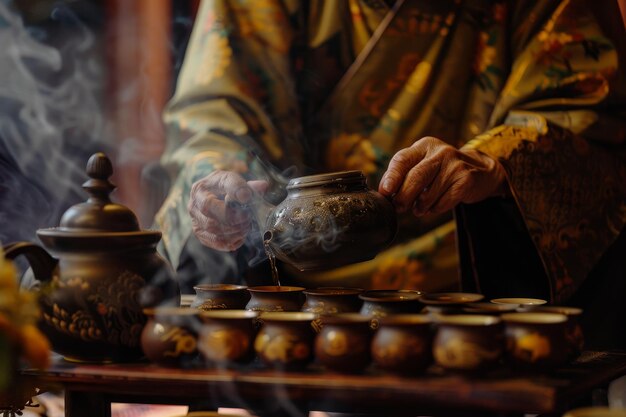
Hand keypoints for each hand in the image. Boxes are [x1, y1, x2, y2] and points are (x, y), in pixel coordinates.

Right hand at [188, 170, 268, 250]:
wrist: (210, 200)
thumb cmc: (224, 191)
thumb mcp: (235, 183)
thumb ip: (249, 185)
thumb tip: (262, 186)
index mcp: (204, 185)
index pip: (219, 186)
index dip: (236, 190)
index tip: (247, 196)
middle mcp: (195, 202)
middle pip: (210, 209)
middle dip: (233, 216)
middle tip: (247, 217)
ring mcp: (195, 220)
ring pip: (213, 228)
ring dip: (235, 230)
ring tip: (246, 226)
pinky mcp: (199, 234)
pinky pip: (215, 241)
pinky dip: (231, 241)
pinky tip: (240, 237)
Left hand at [378, 136, 507, 215]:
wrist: (480, 171)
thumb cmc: (442, 171)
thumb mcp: (424, 164)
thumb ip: (404, 174)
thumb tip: (384, 192)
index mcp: (424, 146)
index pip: (402, 159)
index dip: (392, 177)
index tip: (385, 192)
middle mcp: (440, 152)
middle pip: (416, 177)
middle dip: (403, 196)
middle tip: (399, 207)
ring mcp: (455, 164)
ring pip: (429, 194)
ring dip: (420, 207)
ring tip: (419, 208)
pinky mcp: (466, 179)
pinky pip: (443, 202)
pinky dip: (435, 209)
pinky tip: (434, 207)